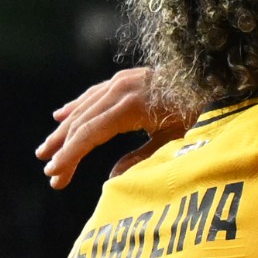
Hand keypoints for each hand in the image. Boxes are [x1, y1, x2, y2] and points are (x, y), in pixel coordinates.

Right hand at [35, 66, 188, 187]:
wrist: (212, 79)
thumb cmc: (199, 113)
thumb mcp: (174, 141)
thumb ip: (142, 159)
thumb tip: (111, 179)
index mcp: (130, 106)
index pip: (90, 134)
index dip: (70, 155)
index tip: (54, 173)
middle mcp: (120, 90)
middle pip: (82, 123)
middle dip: (63, 149)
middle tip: (50, 173)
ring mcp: (121, 81)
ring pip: (84, 109)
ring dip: (63, 131)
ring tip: (46, 151)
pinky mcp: (125, 79)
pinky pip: (93, 95)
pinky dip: (76, 107)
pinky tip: (60, 116)